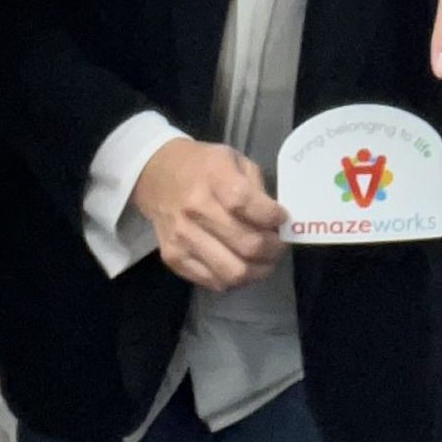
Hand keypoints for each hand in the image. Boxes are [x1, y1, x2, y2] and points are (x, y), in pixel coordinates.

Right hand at [130, 138, 286, 293]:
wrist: (157, 176)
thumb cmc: (204, 165)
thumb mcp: (234, 160)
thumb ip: (256, 187)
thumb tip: (276, 220)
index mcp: (214, 177)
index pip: (246, 204)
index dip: (272, 217)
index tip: (284, 219)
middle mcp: (195, 210)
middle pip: (246, 244)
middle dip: (273, 249)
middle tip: (280, 245)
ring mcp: (182, 239)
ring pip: (232, 272)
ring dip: (258, 270)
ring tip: (266, 260)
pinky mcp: (173, 259)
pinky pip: (213, 282)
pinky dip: (235, 279)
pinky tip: (243, 265)